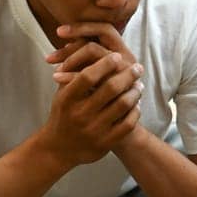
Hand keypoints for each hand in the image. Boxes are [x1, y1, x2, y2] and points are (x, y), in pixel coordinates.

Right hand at [37, 48, 143, 168]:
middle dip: (128, 74)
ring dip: (135, 91)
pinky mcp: (105, 143)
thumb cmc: (62, 114)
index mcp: (67, 99)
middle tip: (137, 67)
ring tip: (139, 85)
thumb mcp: (62, 94)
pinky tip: (136, 104)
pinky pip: (128, 124)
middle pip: (110, 87)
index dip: (105, 63)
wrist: (57, 149)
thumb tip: (89, 48)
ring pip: (123, 104)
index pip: (88, 75)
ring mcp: (94, 130)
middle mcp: (80, 114)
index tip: (117, 56)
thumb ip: (74, 74)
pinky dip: (135, 111)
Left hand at [46, 22, 141, 89]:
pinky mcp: (120, 86)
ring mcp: (124, 72)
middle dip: (69, 50)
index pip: (102, 29)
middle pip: (95, 43)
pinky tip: (57, 79)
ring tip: (55, 71)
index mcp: (120, 49)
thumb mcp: (92, 75)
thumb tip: (64, 47)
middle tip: (50, 58)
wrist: (118, 124)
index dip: (80, 28)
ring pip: (95, 55)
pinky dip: (71, 76)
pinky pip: (92, 77)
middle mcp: (125, 57)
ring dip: (70, 60)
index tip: (58, 31)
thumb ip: (83, 61)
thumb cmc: (102, 98)